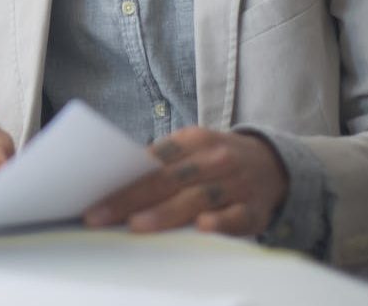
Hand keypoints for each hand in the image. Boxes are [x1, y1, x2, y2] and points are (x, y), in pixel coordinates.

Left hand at [85, 127, 287, 235]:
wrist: (273, 163)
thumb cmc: (216, 160)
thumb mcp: (192, 149)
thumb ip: (161, 162)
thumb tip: (116, 180)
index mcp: (194, 140)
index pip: (153, 160)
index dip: (122, 179)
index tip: (94, 195)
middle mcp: (214, 159)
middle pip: (167, 180)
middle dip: (130, 198)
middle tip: (101, 215)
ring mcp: (235, 184)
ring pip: (197, 198)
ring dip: (166, 212)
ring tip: (138, 225)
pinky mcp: (254, 209)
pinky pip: (237, 216)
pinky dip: (221, 221)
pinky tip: (203, 227)